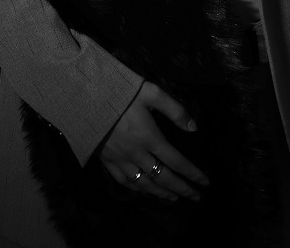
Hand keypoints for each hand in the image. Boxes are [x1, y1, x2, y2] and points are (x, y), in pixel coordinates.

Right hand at [98, 81, 209, 202]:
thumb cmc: (119, 91)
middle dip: (182, 189)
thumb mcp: (150, 92)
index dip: (192, 173)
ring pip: (144, 184)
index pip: (176, 161)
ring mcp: (120, 159)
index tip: (205, 183)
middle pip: (163, 177)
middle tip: (196, 198)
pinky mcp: (106, 160)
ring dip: (161, 193)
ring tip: (174, 199)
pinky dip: (137, 190)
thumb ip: (174, 109)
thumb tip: (194, 128)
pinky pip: (124, 182)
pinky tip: (144, 191)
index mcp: (149, 137)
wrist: (83, 96)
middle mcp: (137, 153)